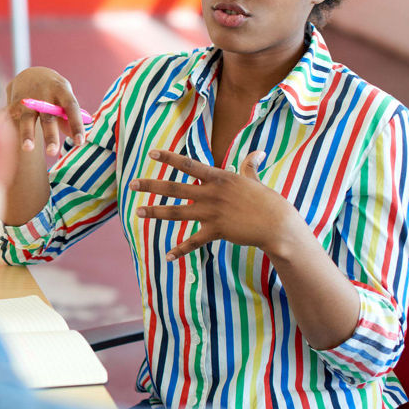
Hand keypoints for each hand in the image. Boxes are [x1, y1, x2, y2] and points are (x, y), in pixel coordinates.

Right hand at [5, 67, 85, 155]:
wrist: (32, 73)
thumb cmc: (54, 93)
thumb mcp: (65, 98)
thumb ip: (68, 118)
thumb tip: (75, 139)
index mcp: (61, 90)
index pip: (71, 107)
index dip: (76, 124)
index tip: (79, 142)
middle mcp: (44, 92)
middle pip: (48, 116)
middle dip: (50, 135)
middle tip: (53, 152)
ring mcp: (28, 97)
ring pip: (28, 117)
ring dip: (27, 133)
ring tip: (28, 148)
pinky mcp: (14, 101)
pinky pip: (9, 113)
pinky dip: (4, 122)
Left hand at [130, 149, 303, 260]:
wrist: (277, 224)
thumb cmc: (267, 201)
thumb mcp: (255, 181)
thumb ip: (250, 167)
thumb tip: (258, 153)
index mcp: (219, 177)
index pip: (188, 165)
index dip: (169, 158)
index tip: (151, 153)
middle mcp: (212, 193)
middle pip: (174, 188)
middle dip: (151, 185)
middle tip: (131, 184)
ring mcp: (212, 212)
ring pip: (177, 212)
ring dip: (156, 212)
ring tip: (139, 212)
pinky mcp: (216, 231)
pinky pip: (193, 241)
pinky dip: (180, 249)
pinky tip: (167, 256)